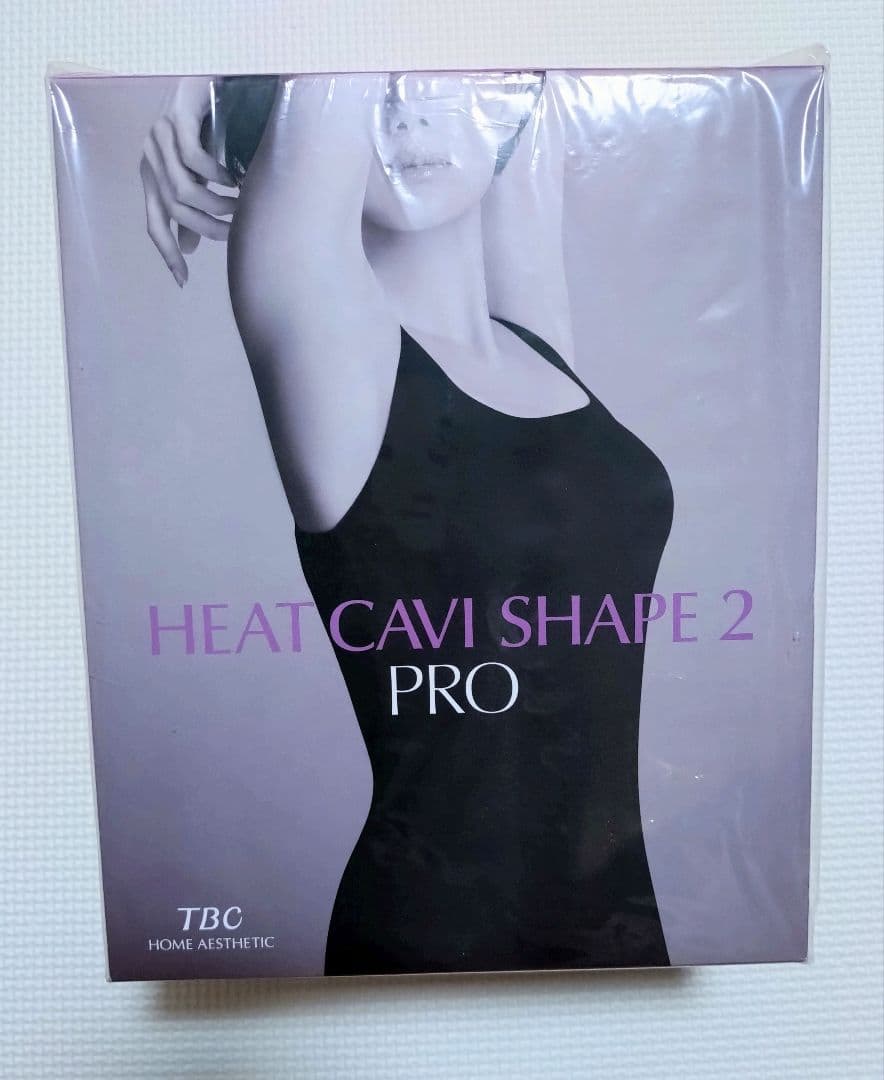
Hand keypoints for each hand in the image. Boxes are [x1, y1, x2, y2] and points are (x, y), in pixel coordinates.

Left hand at [140, 77, 238, 285]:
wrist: (211, 77)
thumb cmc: (206, 128)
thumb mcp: (197, 173)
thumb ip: (190, 206)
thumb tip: (187, 247)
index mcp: (151, 176)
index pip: (153, 223)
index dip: (166, 253)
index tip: (183, 280)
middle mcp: (150, 158)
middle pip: (174, 210)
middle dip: (206, 228)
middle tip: (233, 234)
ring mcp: (159, 137)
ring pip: (183, 189)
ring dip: (214, 204)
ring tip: (238, 206)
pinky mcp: (176, 118)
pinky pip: (194, 159)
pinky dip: (217, 175)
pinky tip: (234, 178)